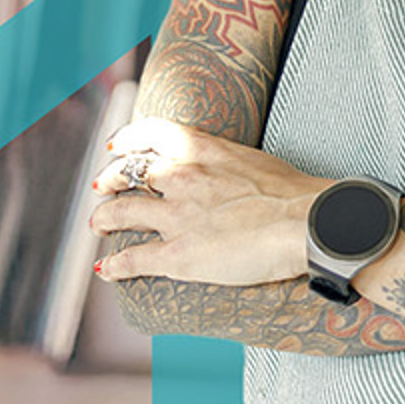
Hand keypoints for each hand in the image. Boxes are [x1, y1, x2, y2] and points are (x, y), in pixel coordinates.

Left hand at [84, 116, 325, 285]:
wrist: (307, 223)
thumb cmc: (294, 194)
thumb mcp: (253, 161)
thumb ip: (229, 165)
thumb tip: (230, 176)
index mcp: (200, 150)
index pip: (150, 133)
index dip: (127, 138)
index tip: (116, 147)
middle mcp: (180, 177)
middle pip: (129, 172)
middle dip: (110, 180)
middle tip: (102, 187)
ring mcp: (176, 216)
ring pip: (121, 212)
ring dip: (104, 218)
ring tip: (97, 224)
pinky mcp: (180, 255)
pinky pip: (135, 259)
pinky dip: (116, 265)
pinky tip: (106, 270)